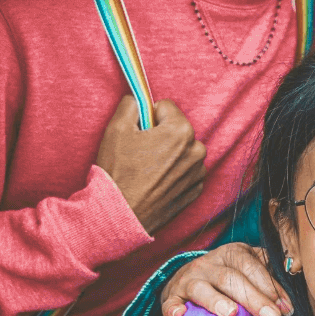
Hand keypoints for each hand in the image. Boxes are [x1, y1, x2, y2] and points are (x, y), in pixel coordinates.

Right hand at [94, 96, 207, 233]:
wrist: (120, 215)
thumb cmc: (117, 173)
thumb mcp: (116, 129)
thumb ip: (130, 105)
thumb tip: (138, 100)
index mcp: (182, 131)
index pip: (166, 107)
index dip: (148, 117)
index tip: (138, 132)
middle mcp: (197, 150)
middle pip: (176, 130)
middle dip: (160, 135)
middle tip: (140, 153)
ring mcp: (198, 173)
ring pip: (182, 151)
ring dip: (168, 154)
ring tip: (146, 170)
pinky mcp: (195, 190)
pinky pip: (185, 171)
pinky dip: (173, 173)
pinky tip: (155, 182)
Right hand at [160, 242, 290, 315]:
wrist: (188, 280)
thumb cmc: (229, 278)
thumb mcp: (249, 268)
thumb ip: (270, 273)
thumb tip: (295, 282)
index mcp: (233, 253)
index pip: (253, 267)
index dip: (271, 287)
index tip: (286, 309)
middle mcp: (210, 262)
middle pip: (232, 278)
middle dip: (254, 299)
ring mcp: (188, 278)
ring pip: (202, 288)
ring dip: (216, 301)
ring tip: (231, 314)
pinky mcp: (171, 295)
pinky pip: (170, 302)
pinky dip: (173, 308)